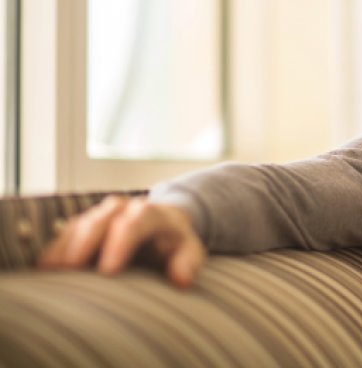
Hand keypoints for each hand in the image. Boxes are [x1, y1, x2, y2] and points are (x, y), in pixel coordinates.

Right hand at [37, 195, 205, 287]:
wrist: (161, 225)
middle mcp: (123, 209)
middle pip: (102, 219)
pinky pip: (66, 231)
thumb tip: (182, 279)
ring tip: (51, 270)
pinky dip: (55, 247)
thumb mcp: (190, 250)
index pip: (136, 222)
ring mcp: (101, 214)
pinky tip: (46, 266)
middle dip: (86, 241)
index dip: (121, 243)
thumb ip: (189, 262)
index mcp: (152, 214)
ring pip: (80, 223)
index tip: (108, 270)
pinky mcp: (84, 224)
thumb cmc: (174, 243)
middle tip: (71, 267)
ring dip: (65, 245)